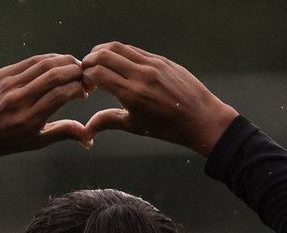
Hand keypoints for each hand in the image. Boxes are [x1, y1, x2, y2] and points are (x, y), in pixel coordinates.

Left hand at [0, 53, 89, 156]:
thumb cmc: (6, 141)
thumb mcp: (36, 142)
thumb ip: (64, 133)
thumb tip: (89, 137)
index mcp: (29, 119)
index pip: (61, 94)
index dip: (78, 88)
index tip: (85, 91)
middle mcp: (19, 99)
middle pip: (54, 75)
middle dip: (75, 72)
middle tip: (84, 75)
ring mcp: (8, 84)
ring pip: (43, 64)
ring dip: (63, 62)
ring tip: (74, 67)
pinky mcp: (1, 74)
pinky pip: (28, 61)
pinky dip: (46, 59)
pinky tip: (56, 63)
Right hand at [80, 42, 238, 156]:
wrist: (200, 118)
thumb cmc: (167, 127)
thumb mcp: (135, 126)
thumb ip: (108, 121)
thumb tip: (86, 130)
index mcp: (132, 94)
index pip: (97, 73)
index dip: (86, 77)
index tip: (86, 86)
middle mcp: (141, 75)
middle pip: (104, 55)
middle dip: (89, 61)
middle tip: (86, 71)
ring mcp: (152, 64)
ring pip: (119, 47)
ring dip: (103, 52)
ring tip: (99, 63)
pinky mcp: (162, 60)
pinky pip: (135, 50)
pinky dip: (121, 53)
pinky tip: (119, 63)